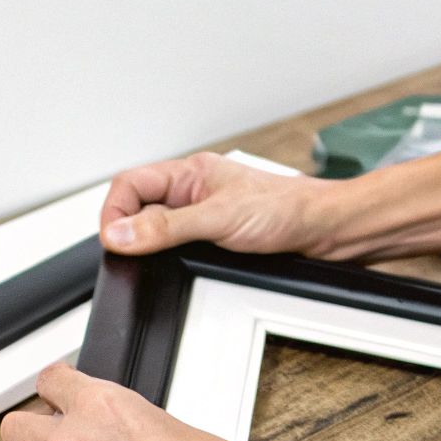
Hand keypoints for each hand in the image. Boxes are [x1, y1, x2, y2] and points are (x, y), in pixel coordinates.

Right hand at [99, 151, 340, 256]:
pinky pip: (179, 251)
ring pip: (158, 234)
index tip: (114, 240)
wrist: (325, 232)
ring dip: (155, 250)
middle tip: (134, 256)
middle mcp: (191, 194)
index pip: (129, 184)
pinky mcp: (214, 242)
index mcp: (188, 174)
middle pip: (138, 210)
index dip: (114, 211)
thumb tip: (121, 233)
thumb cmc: (286, 210)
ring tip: (164, 260)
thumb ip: (166, 228)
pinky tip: (186, 266)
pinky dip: (174, 262)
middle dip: (132, 234)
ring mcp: (202, 218)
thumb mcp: (218, 219)